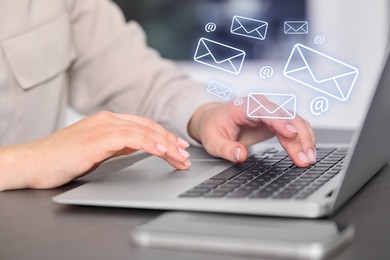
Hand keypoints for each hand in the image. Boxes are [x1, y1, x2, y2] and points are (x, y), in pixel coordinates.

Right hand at [0, 111, 190, 190]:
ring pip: (144, 131)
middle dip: (170, 141)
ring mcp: (102, 127)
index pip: (144, 125)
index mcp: (107, 121)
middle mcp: (107, 120)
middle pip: (148, 126)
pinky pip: (131, 138)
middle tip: (185, 155)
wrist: (32, 163)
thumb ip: (118, 145)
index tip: (178, 146)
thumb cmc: (61, 159)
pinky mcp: (96, 139)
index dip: (164, 134)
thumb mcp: (97, 150)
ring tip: (179, 158)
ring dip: (166, 145)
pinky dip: (149, 144)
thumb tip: (139, 147)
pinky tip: (161, 152)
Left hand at [188, 99, 315, 166]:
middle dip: (298, 137)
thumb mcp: (212, 141)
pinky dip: (303, 138)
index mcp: (244, 106)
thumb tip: (240, 155)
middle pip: (286, 117)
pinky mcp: (277, 120)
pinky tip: (307, 152)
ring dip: (305, 139)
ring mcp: (271, 112)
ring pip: (295, 121)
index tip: (291, 134)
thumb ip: (226, 148)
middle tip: (304, 159)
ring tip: (308, 159)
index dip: (280, 122)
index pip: (265, 112)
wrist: (215, 118)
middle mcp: (261, 105)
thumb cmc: (214, 127)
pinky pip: (295, 126)